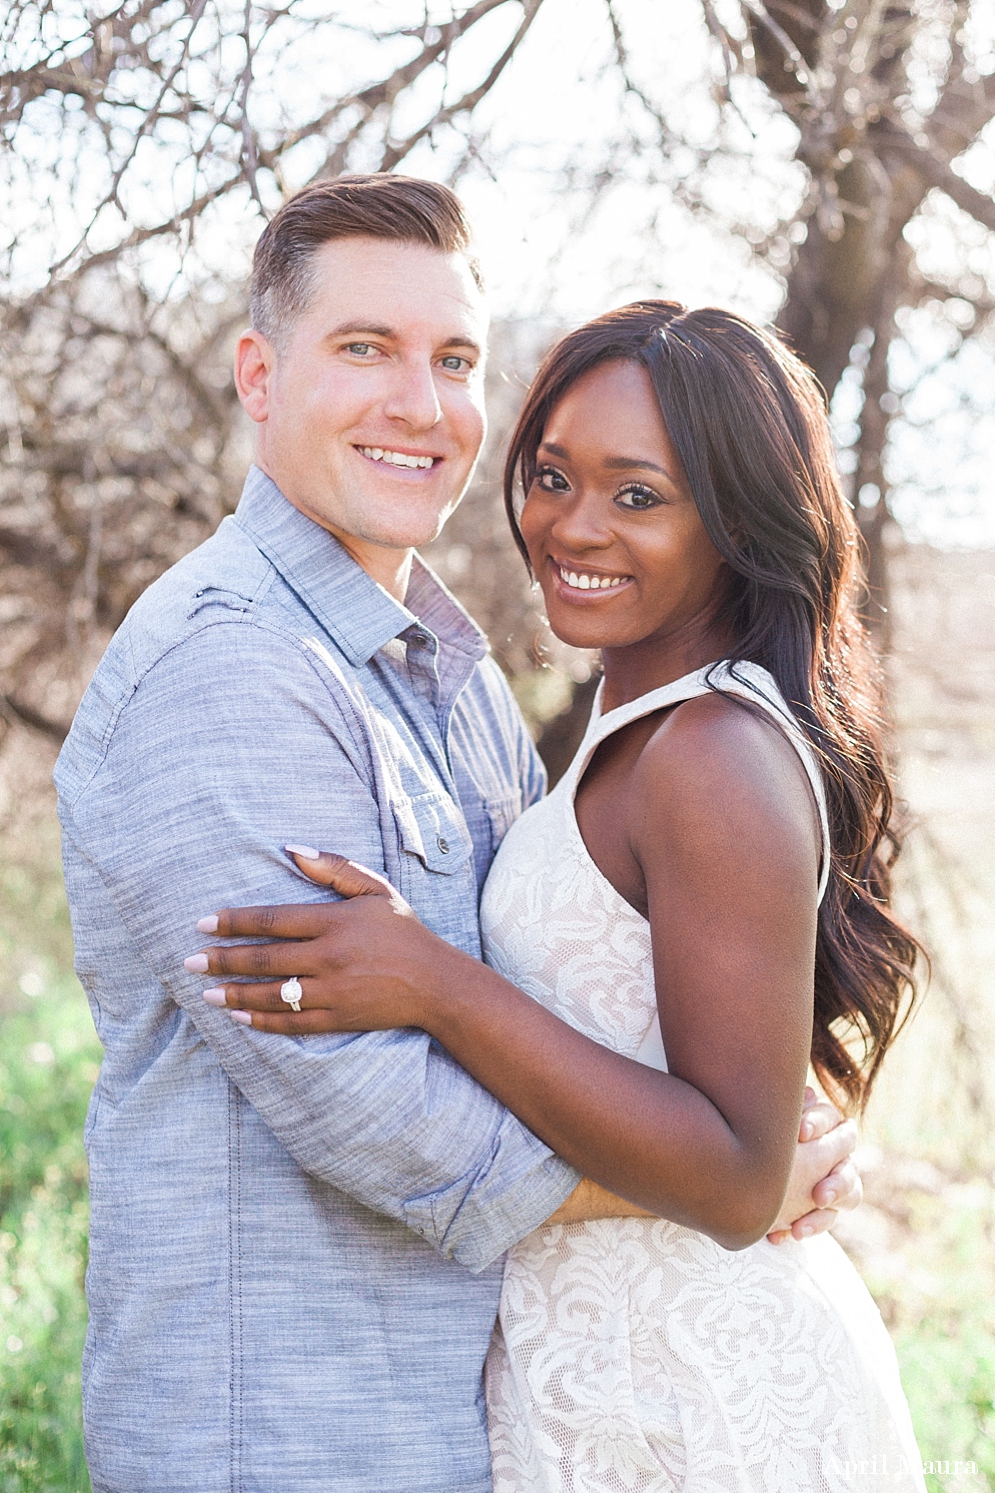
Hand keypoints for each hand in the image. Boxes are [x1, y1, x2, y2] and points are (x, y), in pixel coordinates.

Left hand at [185, 849, 452, 1032]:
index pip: (273, 920)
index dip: (235, 922)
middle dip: (223, 960)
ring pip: (272, 995)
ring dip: (235, 994)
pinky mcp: (339, 1020)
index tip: (204, 923)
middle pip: (265, 959)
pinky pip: (292, 1024)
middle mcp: (330, 958)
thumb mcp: (375, 889)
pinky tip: (239, 1018)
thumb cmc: (403, 930)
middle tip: (189, 962)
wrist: (438, 983)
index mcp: (335, 922)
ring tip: (206, 993)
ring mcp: (334, 993)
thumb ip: (334, 868)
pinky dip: (262, 1022)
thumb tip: (291, 848)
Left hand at [766, 1087, 861, 1243]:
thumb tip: (805, 1094)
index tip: (801, 1133)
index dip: (820, 1124)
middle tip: (818, 1195)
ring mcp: (835, 1179)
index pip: (833, 1119)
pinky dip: (804, 1227)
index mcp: (823, 1122)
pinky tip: (777, 1237)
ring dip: (825, 1214)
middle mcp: (836, 1151)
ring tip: (799, 1229)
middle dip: (837, 1182)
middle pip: (850, 1164)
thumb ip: (785, 1112)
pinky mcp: (823, 1206)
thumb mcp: (765, 1122)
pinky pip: (824, 1220)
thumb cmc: (753, 1133)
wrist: (739, 1169)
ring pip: (851, 1194)